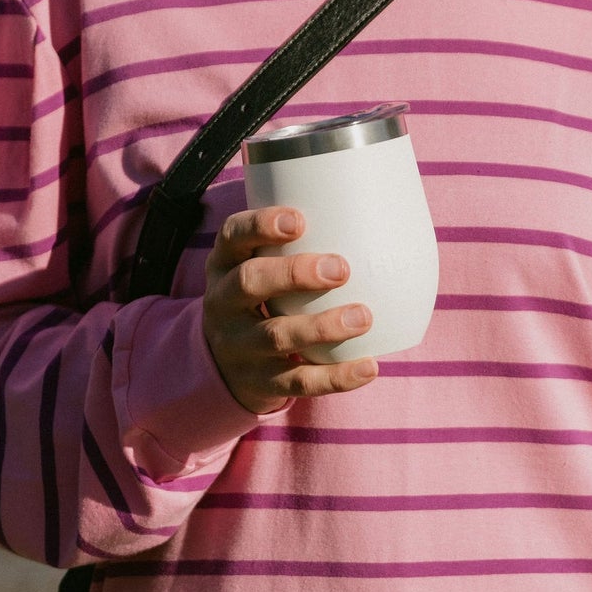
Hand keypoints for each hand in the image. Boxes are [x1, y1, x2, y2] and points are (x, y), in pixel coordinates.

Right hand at [203, 206, 377, 413]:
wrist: (226, 368)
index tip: (299, 220)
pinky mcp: (260, 383)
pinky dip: (336, 377)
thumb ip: (291, 244)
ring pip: (276, 336)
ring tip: (363, 317)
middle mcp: (222, 304)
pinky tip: (369, 367)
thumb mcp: (256, 267)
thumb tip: (369, 208)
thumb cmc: (261, 301)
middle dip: (295, 273)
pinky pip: (298, 382)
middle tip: (341, 269)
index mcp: (224, 266)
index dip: (260, 226)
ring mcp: (239, 347)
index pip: (231, 237)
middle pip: (249, 282)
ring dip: (322, 326)